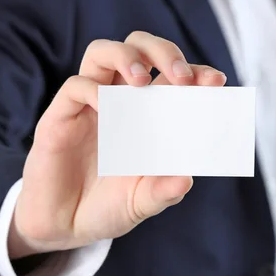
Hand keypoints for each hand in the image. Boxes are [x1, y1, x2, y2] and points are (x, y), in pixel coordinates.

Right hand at [8, 31, 226, 257]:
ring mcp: (88, 106)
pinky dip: (92, 90)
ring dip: (126, 56)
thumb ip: (163, 192)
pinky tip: (108, 109)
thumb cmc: (106, 208)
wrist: (64, 227)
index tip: (214, 81)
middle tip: (181, 77)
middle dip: (163, 51)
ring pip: (101, 52)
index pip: (170, 76)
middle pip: (138, 47)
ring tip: (141, 80)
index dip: (195, 72)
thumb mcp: (141, 203)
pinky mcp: (60, 117)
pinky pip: (74, 87)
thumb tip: (186, 179)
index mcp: (145, 114)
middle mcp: (118, 101)